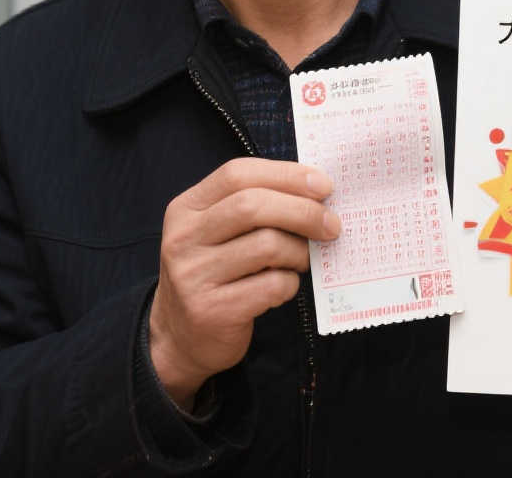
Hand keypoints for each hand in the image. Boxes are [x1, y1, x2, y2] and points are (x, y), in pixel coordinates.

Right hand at [148, 157, 339, 406]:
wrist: (180, 338)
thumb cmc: (215, 274)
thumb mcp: (219, 234)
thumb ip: (256, 209)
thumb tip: (317, 194)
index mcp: (186, 209)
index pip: (237, 174)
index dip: (286, 175)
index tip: (323, 186)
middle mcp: (183, 238)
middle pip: (252, 206)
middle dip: (303, 211)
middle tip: (332, 225)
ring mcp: (193, 276)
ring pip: (267, 245)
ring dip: (299, 251)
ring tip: (302, 260)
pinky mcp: (211, 310)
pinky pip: (271, 286)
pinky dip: (289, 283)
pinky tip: (283, 287)